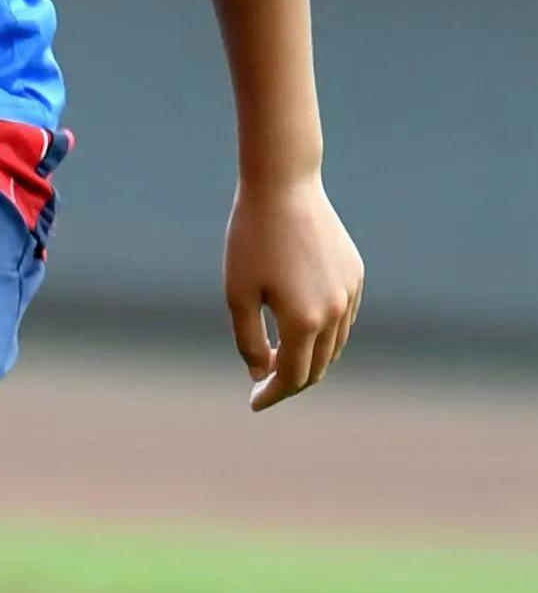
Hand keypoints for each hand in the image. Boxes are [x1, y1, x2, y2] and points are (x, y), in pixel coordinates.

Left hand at [223, 173, 362, 409]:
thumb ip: (248, 339)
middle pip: (317, 367)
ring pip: (334, 345)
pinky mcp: (355, 276)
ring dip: (310, 360)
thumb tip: (261, 373)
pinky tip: (304, 334)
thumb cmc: (251, 240)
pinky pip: (343, 319)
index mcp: (303, 321)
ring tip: (282, 364)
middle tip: (264, 388)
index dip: (272, 394)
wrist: (284, 190)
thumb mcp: (237, 293)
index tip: (253, 403)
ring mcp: (350, 294)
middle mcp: (334, 313)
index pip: (292, 376)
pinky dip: (325, 335)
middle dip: (291, 382)